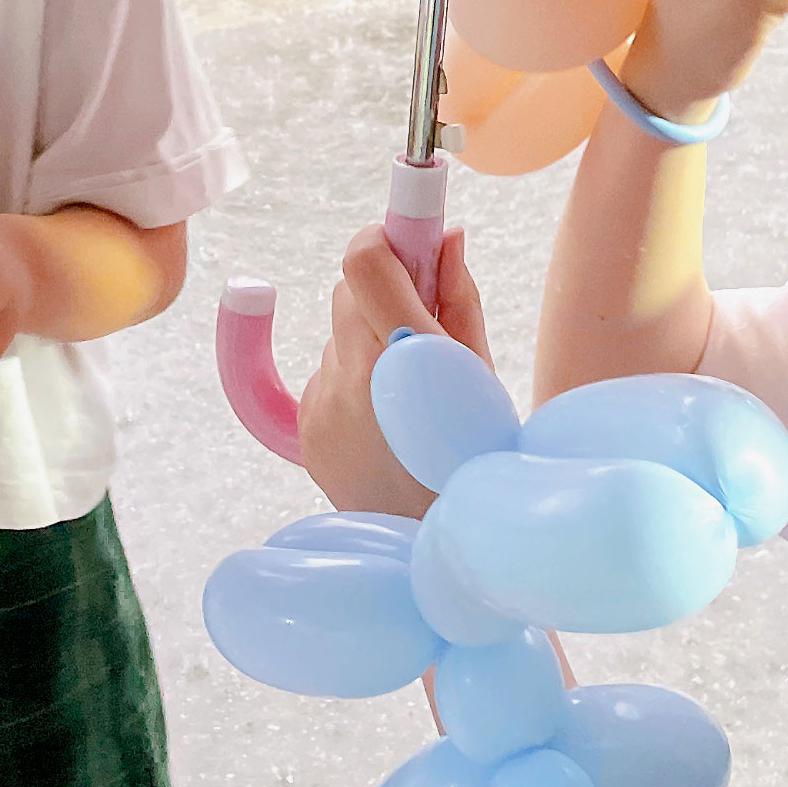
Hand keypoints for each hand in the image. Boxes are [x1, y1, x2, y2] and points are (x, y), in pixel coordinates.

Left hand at [299, 225, 491, 516]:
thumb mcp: (483, 377)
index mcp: (402, 360)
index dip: (387, 238)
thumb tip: (444, 234)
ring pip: (338, 331)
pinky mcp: (304, 427)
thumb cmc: (474, 461)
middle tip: (425, 313)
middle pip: (350, 288)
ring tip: (411, 383)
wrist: (431, 552)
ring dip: (371, 334)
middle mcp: (350, 379)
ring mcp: (321, 406)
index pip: (364, 260)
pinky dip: (356, 375)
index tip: (412, 238)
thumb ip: (458, 298)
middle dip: (386, 286)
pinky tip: (388, 414)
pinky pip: (326, 372)